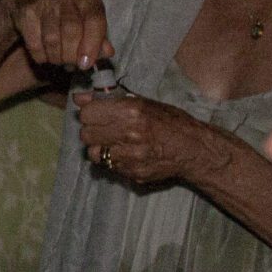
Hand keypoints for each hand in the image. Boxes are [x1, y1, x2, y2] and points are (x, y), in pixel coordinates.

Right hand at [5, 0, 114, 72]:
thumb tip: (108, 53)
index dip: (92, 46)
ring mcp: (45, 2)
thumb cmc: (66, 14)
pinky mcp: (27, 12)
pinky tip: (44, 56)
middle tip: (70, 65)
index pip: (94, 21)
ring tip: (58, 61)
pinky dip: (40, 56)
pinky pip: (34, 42)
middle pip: (72, 32)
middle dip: (71, 55)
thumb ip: (99, 38)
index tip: (86, 64)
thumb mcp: (87, 22)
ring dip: (56, 57)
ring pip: (52, 39)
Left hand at [73, 89, 215, 186]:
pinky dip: (112, 160)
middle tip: (105, 129)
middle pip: (86, 134)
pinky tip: (127, 153)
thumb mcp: (142, 103)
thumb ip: (108, 100)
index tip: (96, 114)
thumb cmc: (170, 122)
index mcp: (131, 111)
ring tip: (115, 142)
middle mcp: (129, 133)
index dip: (89, 113)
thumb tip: (78, 98)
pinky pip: (108, 167)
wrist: (194, 149)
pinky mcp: (133, 173)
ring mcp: (131, 156)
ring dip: (100, 148)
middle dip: (92, 131)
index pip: (87, 114)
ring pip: (94, 153)